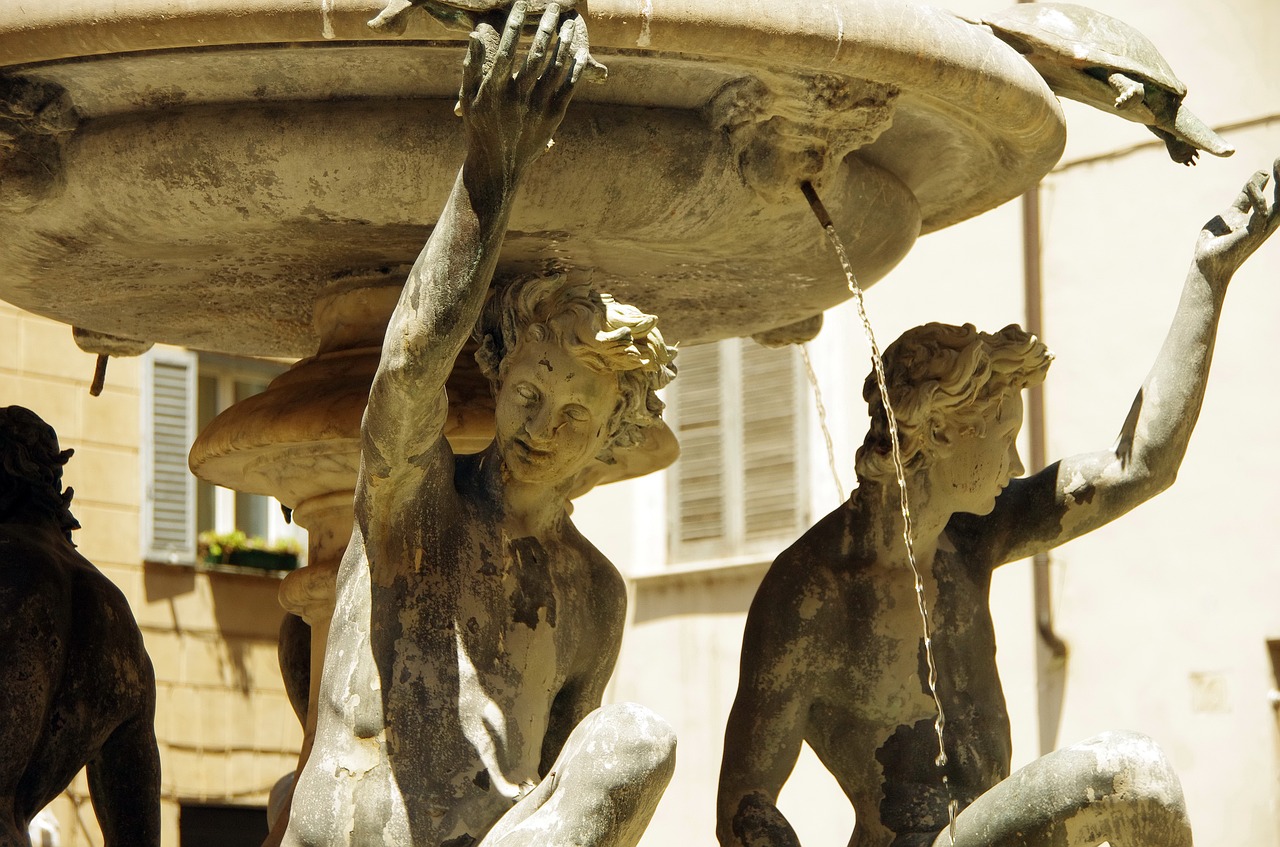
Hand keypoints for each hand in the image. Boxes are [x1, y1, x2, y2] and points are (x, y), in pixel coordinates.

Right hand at [459, 1, 605, 186]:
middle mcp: (517, 99)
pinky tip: (579, 52)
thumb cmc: (479, 128)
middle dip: (545, 27)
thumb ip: (471, 66)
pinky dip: (575, 69)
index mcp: (494, 91)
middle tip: (552, 6)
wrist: (498, 167)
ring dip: (564, 43)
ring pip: (555, 69)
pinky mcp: (553, 118)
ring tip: (569, 23)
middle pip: (535, 55)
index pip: (505, 50)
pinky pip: (568, 88)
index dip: (514, 26)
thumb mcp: (467, 98)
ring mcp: (538, 109)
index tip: (520, 5)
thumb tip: (475, 34)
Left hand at [1195, 158, 1279, 281]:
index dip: (1279, 178)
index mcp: (1263, 218)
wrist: (1206, 263)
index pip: (1277, 195)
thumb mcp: (1232, 212)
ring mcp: (1260, 230)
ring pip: (1279, 206)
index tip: (1278, 160)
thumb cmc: (1218, 240)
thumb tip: (1261, 174)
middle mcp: (1266, 223)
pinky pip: (1260, 214)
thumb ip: (1246, 197)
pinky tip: (1253, 185)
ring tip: (1277, 165)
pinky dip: (1258, 198)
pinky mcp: (1250, 235)